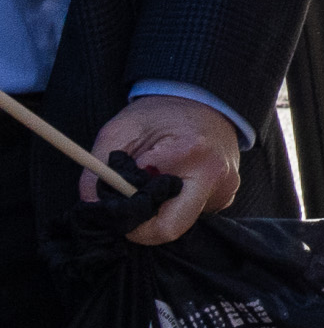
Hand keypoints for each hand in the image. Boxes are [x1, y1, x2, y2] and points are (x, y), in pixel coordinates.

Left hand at [77, 100, 236, 245]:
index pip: (159, 221)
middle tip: (131, 202)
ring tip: (155, 180)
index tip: (117, 210)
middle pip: (173, 228)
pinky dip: (175, 203)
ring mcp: (227, 188)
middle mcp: (218, 177)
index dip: (131, 223)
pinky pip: (193, 212)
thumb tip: (91, 208)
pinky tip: (173, 179)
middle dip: (145, 221)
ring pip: (181, 221)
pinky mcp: (228, 194)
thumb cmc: (158, 113)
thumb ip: (98, 172)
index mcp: (192, 156)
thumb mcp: (118, 133)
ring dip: (160, 209)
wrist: (202, 99)